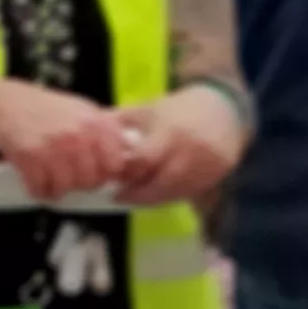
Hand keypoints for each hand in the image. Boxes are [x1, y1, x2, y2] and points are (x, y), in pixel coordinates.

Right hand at [0, 78, 131, 201]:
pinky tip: (37, 181)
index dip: (105, 173)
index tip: (96, 174)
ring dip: (58, 188)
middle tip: (70, 177)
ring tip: (52, 179)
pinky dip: (38, 190)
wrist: (5, 101)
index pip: (115, 164)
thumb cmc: (44, 107)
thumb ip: (104, 132)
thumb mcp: (82, 110)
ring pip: (67, 187)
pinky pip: (41, 188)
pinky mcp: (29, 156)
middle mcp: (78, 135)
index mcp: (96, 123)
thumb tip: (124, 157)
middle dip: (80, 183)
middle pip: (91, 180)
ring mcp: (53, 146)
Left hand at [114, 89, 245, 207]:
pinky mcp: (218, 175)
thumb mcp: (146, 110)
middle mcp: (191, 151)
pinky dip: (170, 197)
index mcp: (169, 132)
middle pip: (159, 184)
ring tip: (135, 196)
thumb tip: (83, 135)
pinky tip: (157, 193)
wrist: (224, 109)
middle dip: (137, 194)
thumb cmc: (177, 109)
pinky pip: (189, 193)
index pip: (143, 161)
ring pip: (174, 193)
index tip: (110, 180)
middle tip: (119, 196)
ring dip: (152, 199)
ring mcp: (207, 165)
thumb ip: (117, 123)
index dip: (125, 173)